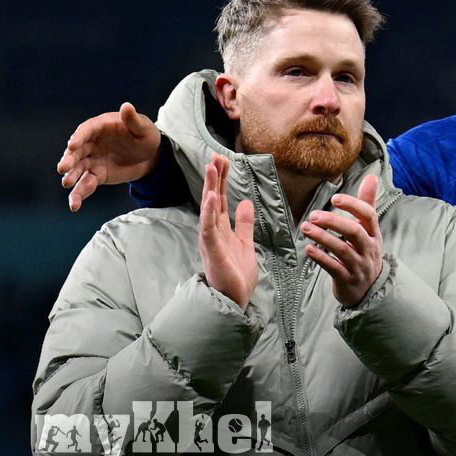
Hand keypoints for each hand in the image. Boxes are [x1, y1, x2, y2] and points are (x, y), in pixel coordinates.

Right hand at [57, 102, 161, 211]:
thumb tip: (127, 106)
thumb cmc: (146, 136)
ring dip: (71, 176)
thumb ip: (133, 120)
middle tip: (63, 168)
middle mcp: (92, 143)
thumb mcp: (144, 128)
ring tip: (67, 183)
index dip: (79, 137)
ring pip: (77, 168)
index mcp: (101, 126)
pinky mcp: (96, 175)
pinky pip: (85, 184)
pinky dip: (79, 194)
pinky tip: (74, 205)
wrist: (151, 156)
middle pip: (77, 151)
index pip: (86, 130)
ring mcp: (92, 159)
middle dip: (70, 159)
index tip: (72, 145)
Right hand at [199, 154, 256, 310]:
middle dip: (214, 178)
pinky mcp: (213, 251)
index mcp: (221, 229)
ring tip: (212, 168)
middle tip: (216, 156)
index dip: (221, 180)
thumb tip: (246, 202)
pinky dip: (208, 212)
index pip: (219, 199)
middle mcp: (213, 232)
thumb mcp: (245, 243)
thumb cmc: (236, 275)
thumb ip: (244, 224)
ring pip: (208, 209)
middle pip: (212, 199)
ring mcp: (211, 241)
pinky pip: (208, 228)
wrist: (234, 300)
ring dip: (209, 188)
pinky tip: (210, 197)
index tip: (223, 160)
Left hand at [301, 175, 383, 306]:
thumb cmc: (364, 252)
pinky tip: (308, 249)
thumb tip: (372, 176)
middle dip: (333, 221)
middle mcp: (369, 249)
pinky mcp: (347, 280)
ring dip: (322, 237)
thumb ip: (367, 203)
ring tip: (305, 228)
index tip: (335, 198)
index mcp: (374, 234)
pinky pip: (334, 268)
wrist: (368, 289)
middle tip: (313, 215)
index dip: (353, 205)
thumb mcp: (369, 229)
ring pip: (342, 250)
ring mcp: (359, 266)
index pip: (368, 215)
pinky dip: (321, 257)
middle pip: (354, 232)